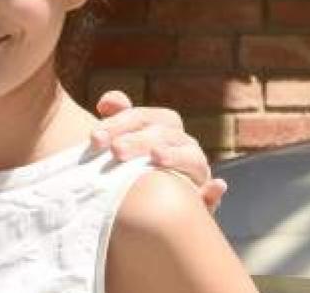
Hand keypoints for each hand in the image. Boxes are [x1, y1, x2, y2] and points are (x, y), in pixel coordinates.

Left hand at [90, 90, 227, 212]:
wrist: (143, 206)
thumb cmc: (126, 165)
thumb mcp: (118, 142)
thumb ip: (114, 118)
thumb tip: (106, 102)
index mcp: (161, 126)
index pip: (143, 116)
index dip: (119, 121)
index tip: (94, 137)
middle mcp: (182, 144)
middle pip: (164, 134)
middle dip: (138, 140)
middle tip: (115, 150)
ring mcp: (195, 170)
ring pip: (190, 157)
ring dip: (175, 156)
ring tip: (157, 157)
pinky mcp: (202, 198)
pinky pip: (211, 196)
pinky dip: (213, 191)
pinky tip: (215, 186)